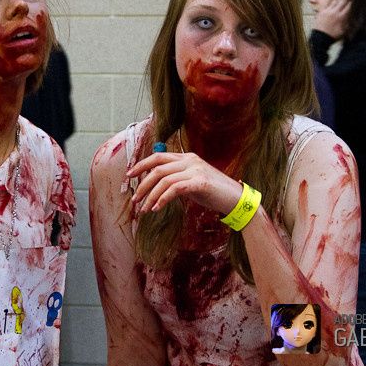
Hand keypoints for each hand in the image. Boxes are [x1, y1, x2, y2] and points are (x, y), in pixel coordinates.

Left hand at [127, 151, 242, 215]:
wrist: (236, 199)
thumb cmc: (213, 192)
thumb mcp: (191, 181)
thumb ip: (176, 179)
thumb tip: (155, 185)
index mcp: (187, 157)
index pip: (158, 156)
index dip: (142, 164)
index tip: (130, 175)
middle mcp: (190, 160)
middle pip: (158, 167)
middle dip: (143, 183)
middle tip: (134, 198)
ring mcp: (196, 170)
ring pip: (164, 179)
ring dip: (151, 195)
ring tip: (144, 209)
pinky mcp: (200, 182)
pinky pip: (175, 189)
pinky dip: (163, 198)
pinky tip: (156, 208)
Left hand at [313, 0, 351, 39]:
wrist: (320, 38)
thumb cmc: (333, 36)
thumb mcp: (344, 31)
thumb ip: (349, 23)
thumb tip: (355, 17)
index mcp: (342, 17)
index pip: (349, 6)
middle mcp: (336, 12)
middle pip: (344, 0)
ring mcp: (329, 11)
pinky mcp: (322, 11)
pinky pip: (327, 2)